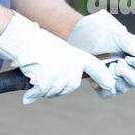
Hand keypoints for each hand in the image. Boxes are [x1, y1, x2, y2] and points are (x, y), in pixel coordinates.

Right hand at [0, 13, 115, 103]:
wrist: (24, 41)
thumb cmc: (38, 43)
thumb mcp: (60, 50)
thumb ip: (67, 65)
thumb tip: (67, 82)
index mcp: (77, 56)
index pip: (96, 67)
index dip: (104, 77)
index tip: (111, 86)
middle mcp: (72, 68)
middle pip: (70, 87)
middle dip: (58, 84)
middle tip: (45, 71)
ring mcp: (60, 77)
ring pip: (54, 91)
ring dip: (44, 86)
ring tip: (37, 69)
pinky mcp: (47, 84)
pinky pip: (40, 94)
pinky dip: (32, 92)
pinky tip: (29, 79)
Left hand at [66, 11, 134, 97]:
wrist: (80, 34)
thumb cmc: (101, 31)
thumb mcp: (118, 34)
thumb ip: (133, 44)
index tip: (129, 58)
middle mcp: (130, 70)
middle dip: (126, 72)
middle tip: (117, 62)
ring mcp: (117, 79)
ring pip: (123, 88)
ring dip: (114, 77)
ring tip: (106, 65)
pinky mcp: (103, 85)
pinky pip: (108, 94)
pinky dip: (103, 87)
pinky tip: (98, 76)